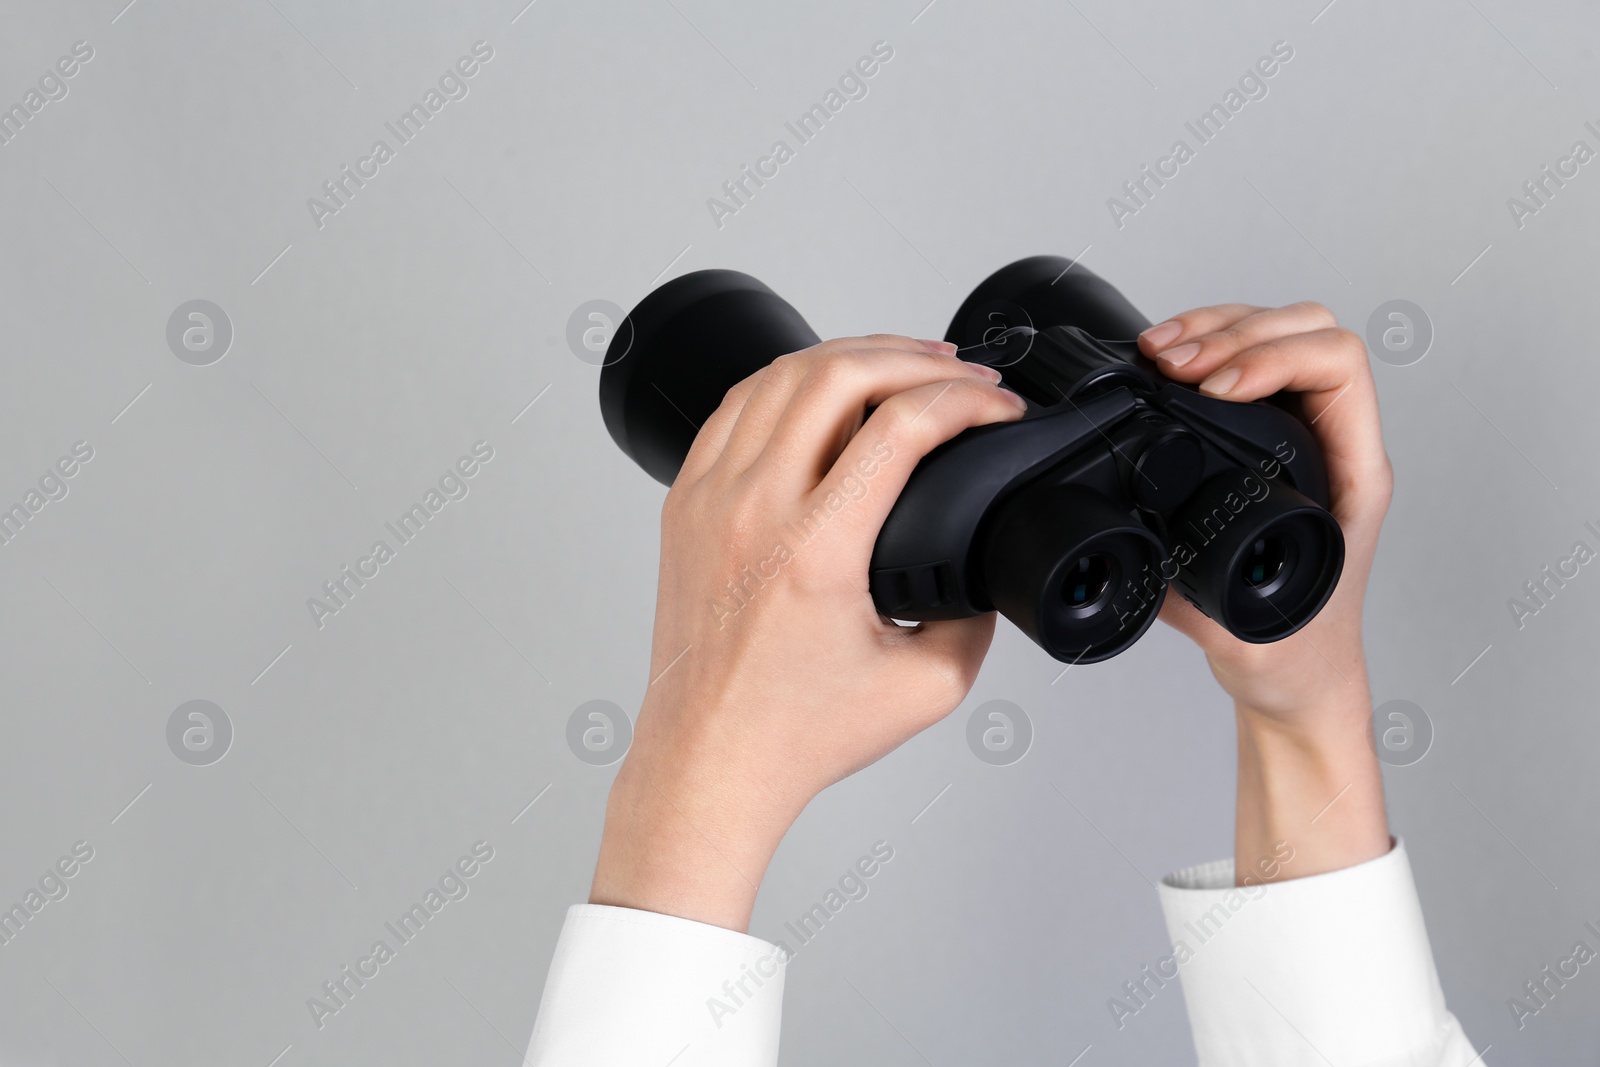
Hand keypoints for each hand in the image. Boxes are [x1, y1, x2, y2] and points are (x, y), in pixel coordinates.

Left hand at [591, 335, 1026, 930]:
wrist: (708, 760)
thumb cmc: (791, 733)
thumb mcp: (925, 688)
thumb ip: (975, 621)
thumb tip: (985, 568)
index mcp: (813, 550)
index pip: (900, 427)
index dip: (966, 402)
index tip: (998, 410)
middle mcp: (753, 510)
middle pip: (837, 374)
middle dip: (914, 358)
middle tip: (959, 374)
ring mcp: (709, 499)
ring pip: (780, 376)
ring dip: (851, 355)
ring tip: (901, 365)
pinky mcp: (684, 503)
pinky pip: (735, 405)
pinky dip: (788, 381)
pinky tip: (822, 388)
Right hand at [1138, 304, 1392, 881]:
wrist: (1298, 677)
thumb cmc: (1294, 656)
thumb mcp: (1248, 634)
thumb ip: (1205, 602)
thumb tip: (1155, 553)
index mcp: (1353, 475)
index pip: (1339, 370)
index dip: (1273, 359)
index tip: (1212, 388)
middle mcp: (1336, 443)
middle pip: (1309, 331)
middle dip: (1235, 331)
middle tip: (1172, 363)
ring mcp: (1303, 435)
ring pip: (1278, 333)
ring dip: (1214, 328)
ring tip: (1158, 351)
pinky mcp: (1268, 437)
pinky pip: (1246, 360)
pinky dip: (1203, 344)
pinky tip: (1163, 359)